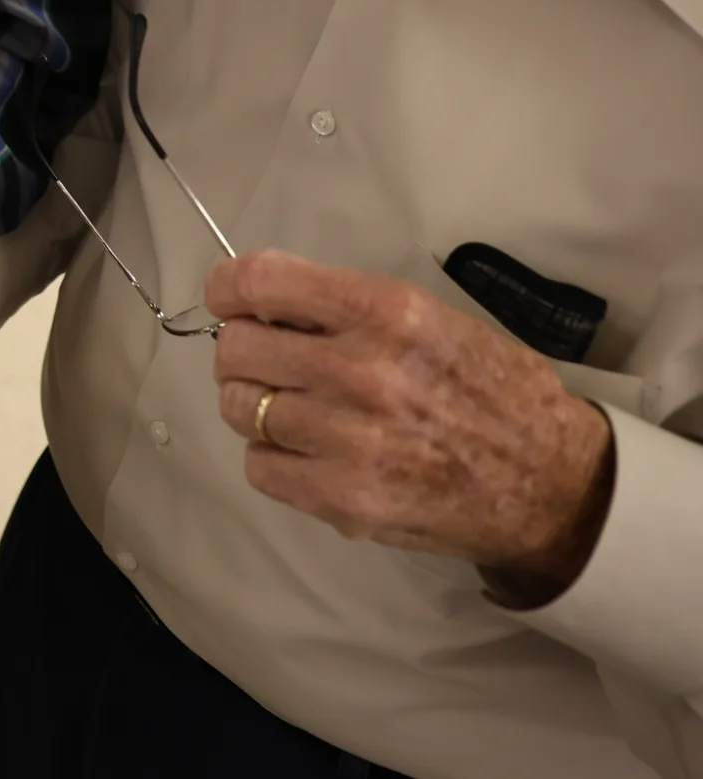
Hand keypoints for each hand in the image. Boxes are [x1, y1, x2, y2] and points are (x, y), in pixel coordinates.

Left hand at [207, 251, 614, 599]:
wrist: (553, 482)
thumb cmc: (490, 390)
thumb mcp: (429, 319)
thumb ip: (345, 308)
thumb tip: (260, 304)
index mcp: (385, 311)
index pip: (259, 283)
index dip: (228, 291)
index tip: (230, 302)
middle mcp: (362, 370)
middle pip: (235, 350)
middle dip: (244, 355)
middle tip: (274, 367)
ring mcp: (350, 438)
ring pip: (241, 409)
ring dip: (259, 408)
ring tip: (300, 413)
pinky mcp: (345, 497)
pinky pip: (259, 467)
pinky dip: (274, 460)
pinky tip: (312, 455)